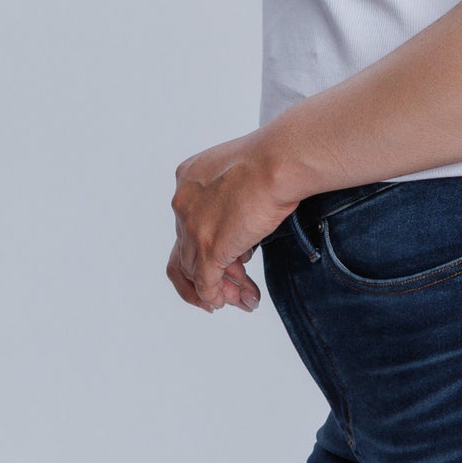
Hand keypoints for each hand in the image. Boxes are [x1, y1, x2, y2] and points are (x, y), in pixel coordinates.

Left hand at [169, 130, 298, 312]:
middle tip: (232, 286)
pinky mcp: (209, 248)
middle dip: (210, 271)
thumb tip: (245, 220)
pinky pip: (205, 282)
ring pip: (194, 269)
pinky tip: (224, 303)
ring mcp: (193, 228)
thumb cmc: (274, 159)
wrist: (278, 161)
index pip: (187, 223)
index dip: (205, 244)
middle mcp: (183, 204)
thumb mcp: (242, 173)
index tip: (228, 257)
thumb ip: (234, 195)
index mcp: (188, 180)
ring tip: (238, 299)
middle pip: (186, 249)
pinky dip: (213, 296)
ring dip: (216, 288)